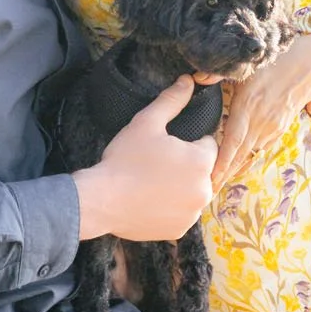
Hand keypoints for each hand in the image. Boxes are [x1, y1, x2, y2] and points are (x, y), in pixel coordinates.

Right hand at [74, 76, 218, 241]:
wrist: (102, 201)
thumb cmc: (124, 160)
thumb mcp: (146, 123)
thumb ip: (172, 100)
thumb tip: (189, 81)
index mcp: (202, 161)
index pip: (208, 144)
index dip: (189, 142)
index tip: (167, 147)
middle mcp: (204, 189)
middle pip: (202, 170)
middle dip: (186, 165)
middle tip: (157, 164)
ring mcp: (193, 213)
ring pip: (193, 193)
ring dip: (180, 187)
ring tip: (152, 183)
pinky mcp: (180, 230)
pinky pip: (182, 213)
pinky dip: (171, 208)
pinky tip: (150, 200)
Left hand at [211, 39, 310, 189]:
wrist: (308, 68)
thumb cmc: (274, 62)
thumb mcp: (245, 64)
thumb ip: (219, 73)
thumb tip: (197, 77)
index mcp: (248, 107)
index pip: (233, 141)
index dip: (221, 161)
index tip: (210, 177)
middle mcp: (260, 122)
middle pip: (239, 155)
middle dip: (223, 174)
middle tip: (206, 191)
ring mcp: (272, 128)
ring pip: (249, 154)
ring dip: (234, 170)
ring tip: (217, 184)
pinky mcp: (279, 130)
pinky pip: (260, 149)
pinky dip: (247, 160)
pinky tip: (236, 167)